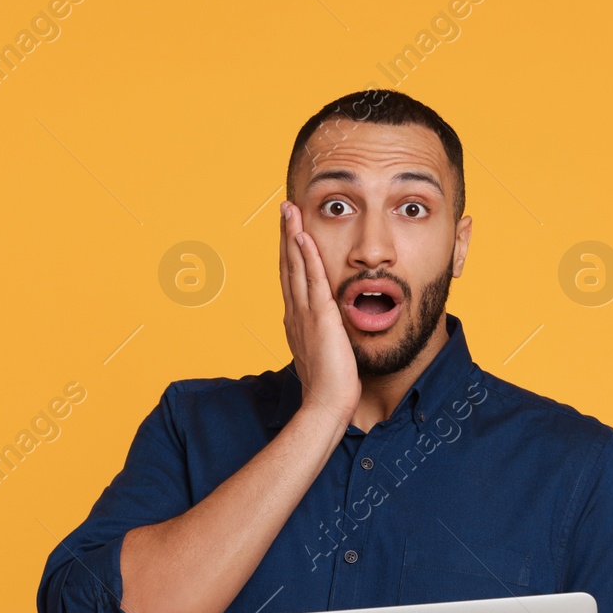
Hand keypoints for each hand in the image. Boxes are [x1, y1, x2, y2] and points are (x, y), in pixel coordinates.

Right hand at [279, 200, 359, 425]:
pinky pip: (312, 279)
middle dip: (286, 235)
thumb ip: (321, 339)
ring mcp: (305, 313)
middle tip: (284, 209)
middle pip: (288, 265)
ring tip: (289, 210)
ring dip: (292, 235)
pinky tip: (303, 236)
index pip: (291, 279)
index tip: (289, 232)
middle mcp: (295, 313)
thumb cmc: (328, 387)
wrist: (326, 404)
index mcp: (296, 321)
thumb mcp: (322, 355)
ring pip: (296, 266)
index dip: (289, 253)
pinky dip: (306, 256)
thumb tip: (326, 335)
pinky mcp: (320, 316)